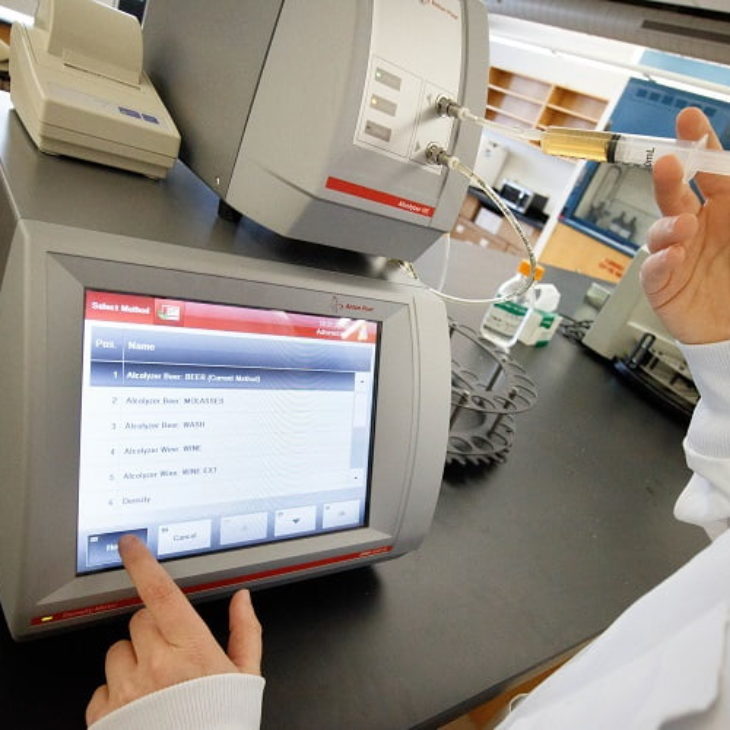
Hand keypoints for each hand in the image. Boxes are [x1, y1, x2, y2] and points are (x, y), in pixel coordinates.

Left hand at [86, 535, 261, 726]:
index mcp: (191, 649)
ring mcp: (127, 690)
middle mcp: (155, 665)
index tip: (130, 545)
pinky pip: (100, 686)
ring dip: (132, 658)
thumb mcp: (246, 676)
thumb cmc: (223, 722)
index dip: (142, 563)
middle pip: (139, 618)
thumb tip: (243, 599)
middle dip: (153, 627)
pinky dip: (115, 691)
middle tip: (171, 652)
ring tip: (155, 684)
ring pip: (117, 650)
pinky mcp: (105, 715)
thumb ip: (245, 631)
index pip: (161, 593)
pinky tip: (139, 705)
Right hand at [642, 107, 729, 344]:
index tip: (688, 119)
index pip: (709, 169)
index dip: (698, 143)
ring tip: (685, 226)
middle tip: (667, 162)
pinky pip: (654, 268)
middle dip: (668, 176)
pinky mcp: (662, 284)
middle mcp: (698, 226)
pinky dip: (662, 260)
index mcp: (725, 208)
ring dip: (669, 224)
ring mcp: (677, 254)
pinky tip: (675, 256)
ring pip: (661, 230)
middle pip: (675, 193)